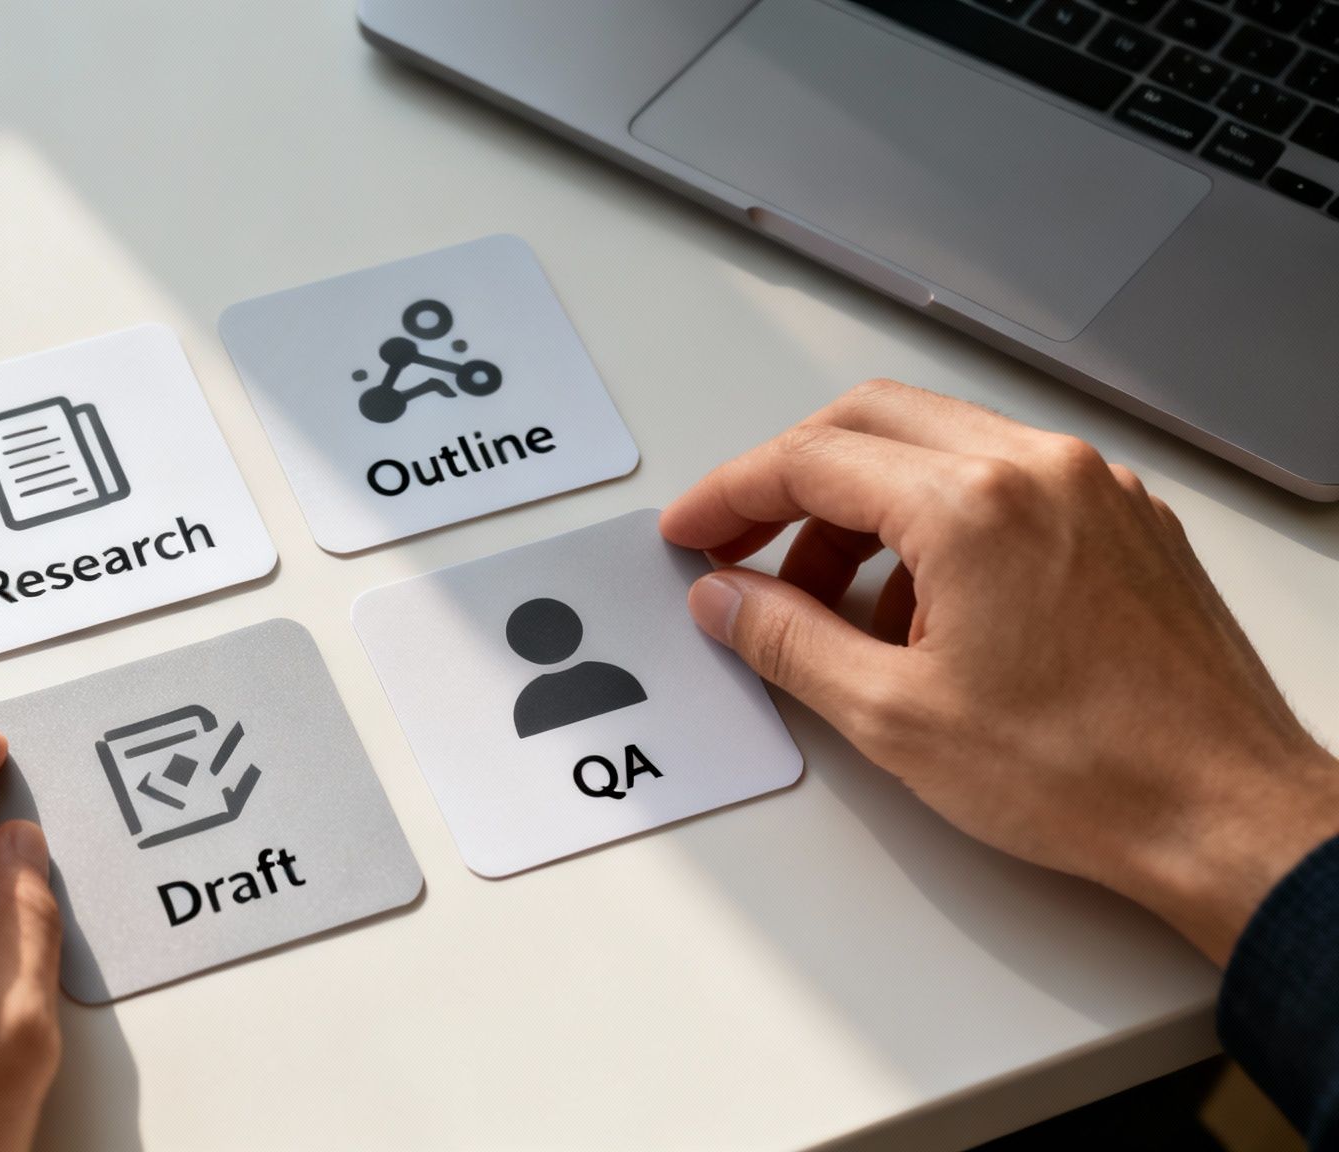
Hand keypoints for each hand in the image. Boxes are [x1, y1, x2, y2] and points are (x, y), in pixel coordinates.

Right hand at [660, 380, 1338, 963]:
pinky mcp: (1124, 521)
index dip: (730, 495)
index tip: (693, 532)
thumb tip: (726, 600)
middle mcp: (1039, 470)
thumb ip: (788, 640)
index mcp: (975, 505)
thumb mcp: (895, 717)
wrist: (1227, 816)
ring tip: (833, 604)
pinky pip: (1002, 482)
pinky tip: (920, 608)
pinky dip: (936, 521)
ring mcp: (1091, 488)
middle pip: (869, 422)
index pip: (812, 460)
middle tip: (741, 548)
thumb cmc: (1092, 774)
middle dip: (788, 482)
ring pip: (937, 446)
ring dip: (862, 506)